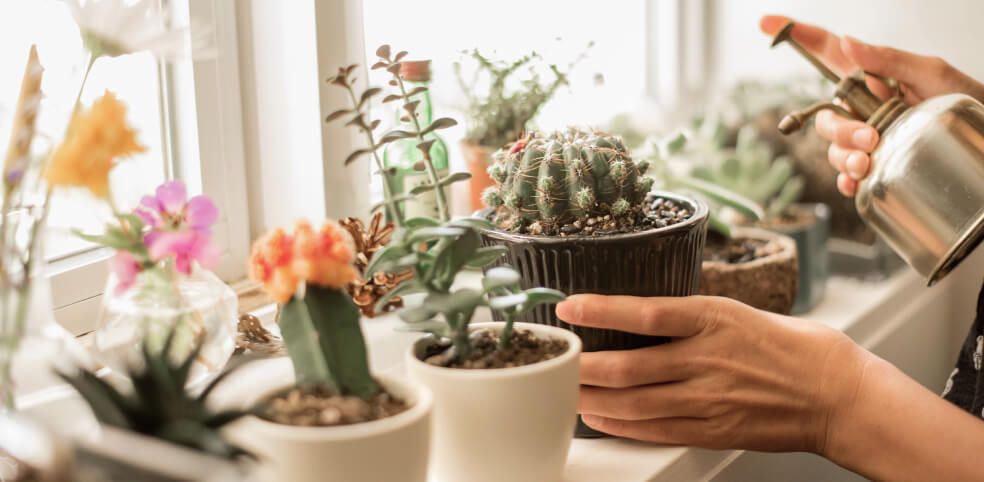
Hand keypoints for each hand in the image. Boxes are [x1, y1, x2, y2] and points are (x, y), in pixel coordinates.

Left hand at [556, 294, 871, 452]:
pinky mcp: (713, 429)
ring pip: (634, 403)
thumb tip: (639, 315)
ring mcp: (709, 398)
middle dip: (583, 367)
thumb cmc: (791, 347)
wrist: (836, 394)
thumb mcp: (738, 312)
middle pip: (629, 367)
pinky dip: (620, 426)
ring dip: (593, 400)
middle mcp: (708, 358)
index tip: (568, 306)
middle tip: (556, 361)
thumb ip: (689, 317)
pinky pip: (655, 430)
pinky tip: (600, 419)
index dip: (601, 310)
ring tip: (567, 392)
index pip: (646, 313)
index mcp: (715, 319)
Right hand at [760, 15, 983, 196]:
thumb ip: (888, 59)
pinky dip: (848, 180)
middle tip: (870, 138)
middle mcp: (862, 108)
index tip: (768, 22)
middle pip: (824, 116)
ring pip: (832, 148)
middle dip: (839, 130)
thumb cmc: (967, 101)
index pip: (824, 52)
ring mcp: (866, 138)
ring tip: (871, 163)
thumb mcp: (933, 73)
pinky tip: (859, 182)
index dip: (796, 35)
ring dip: (845, 158)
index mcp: (871, 77)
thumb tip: (847, 42)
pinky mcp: (874, 165)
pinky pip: (846, 175)